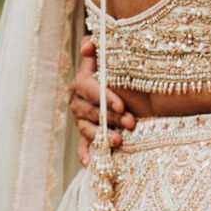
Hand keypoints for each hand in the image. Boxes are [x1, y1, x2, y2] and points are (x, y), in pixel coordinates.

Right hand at [68, 37, 134, 166]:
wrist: (125, 87)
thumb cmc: (116, 69)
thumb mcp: (109, 55)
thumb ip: (98, 46)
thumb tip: (87, 46)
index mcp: (81, 82)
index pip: (90, 89)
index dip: (105, 98)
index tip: (122, 106)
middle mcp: (78, 102)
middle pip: (92, 112)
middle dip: (111, 118)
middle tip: (131, 122)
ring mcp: (81, 120)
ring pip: (88, 129)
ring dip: (103, 136)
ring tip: (119, 141)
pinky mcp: (86, 135)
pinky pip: (82, 146)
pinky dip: (86, 155)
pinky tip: (91, 164)